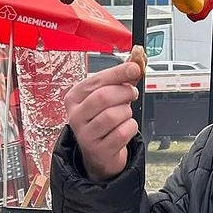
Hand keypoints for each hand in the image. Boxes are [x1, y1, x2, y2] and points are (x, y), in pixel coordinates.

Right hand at [64, 61, 142, 180]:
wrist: (100, 154)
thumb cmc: (104, 120)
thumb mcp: (109, 96)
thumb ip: (122, 77)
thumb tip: (138, 59)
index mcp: (74, 98)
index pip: (97, 80)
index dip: (119, 73)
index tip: (135, 68)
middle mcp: (75, 116)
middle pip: (104, 96)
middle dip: (124, 92)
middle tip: (132, 93)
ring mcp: (85, 135)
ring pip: (114, 115)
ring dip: (127, 112)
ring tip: (125, 114)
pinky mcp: (99, 150)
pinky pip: (122, 133)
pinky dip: (130, 128)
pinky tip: (125, 128)